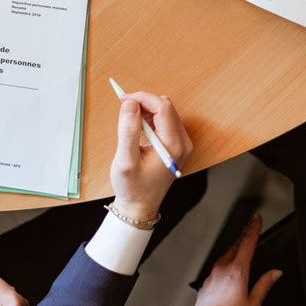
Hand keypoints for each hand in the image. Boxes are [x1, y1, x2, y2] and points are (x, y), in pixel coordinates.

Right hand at [110, 93, 192, 220]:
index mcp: (173, 145)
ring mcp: (181, 143)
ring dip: (146, 110)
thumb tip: (130, 104)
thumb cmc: (133, 188)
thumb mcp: (125, 160)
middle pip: (165, 107)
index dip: (143, 98)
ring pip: (165, 111)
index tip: (124, 99)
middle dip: (144, 102)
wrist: (140, 206)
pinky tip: (137, 128)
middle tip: (124, 108)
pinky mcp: (175, 144)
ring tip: (129, 122)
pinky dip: (150, 118)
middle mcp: (182, 142)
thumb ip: (128, 130)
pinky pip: (164, 121)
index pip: (163, 107)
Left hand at [189, 214, 281, 305]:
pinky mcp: (206, 281)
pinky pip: (218, 263)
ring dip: (235, 245)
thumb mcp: (253, 304)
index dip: (253, 227)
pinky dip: (227, 258)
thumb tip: (276, 273)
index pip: (247, 242)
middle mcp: (223, 268)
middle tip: (251, 224)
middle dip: (245, 233)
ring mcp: (212, 273)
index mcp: (237, 271)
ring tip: (243, 242)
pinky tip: (230, 263)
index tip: (257, 218)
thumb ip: (265, 284)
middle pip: (236, 244)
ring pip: (226, 253)